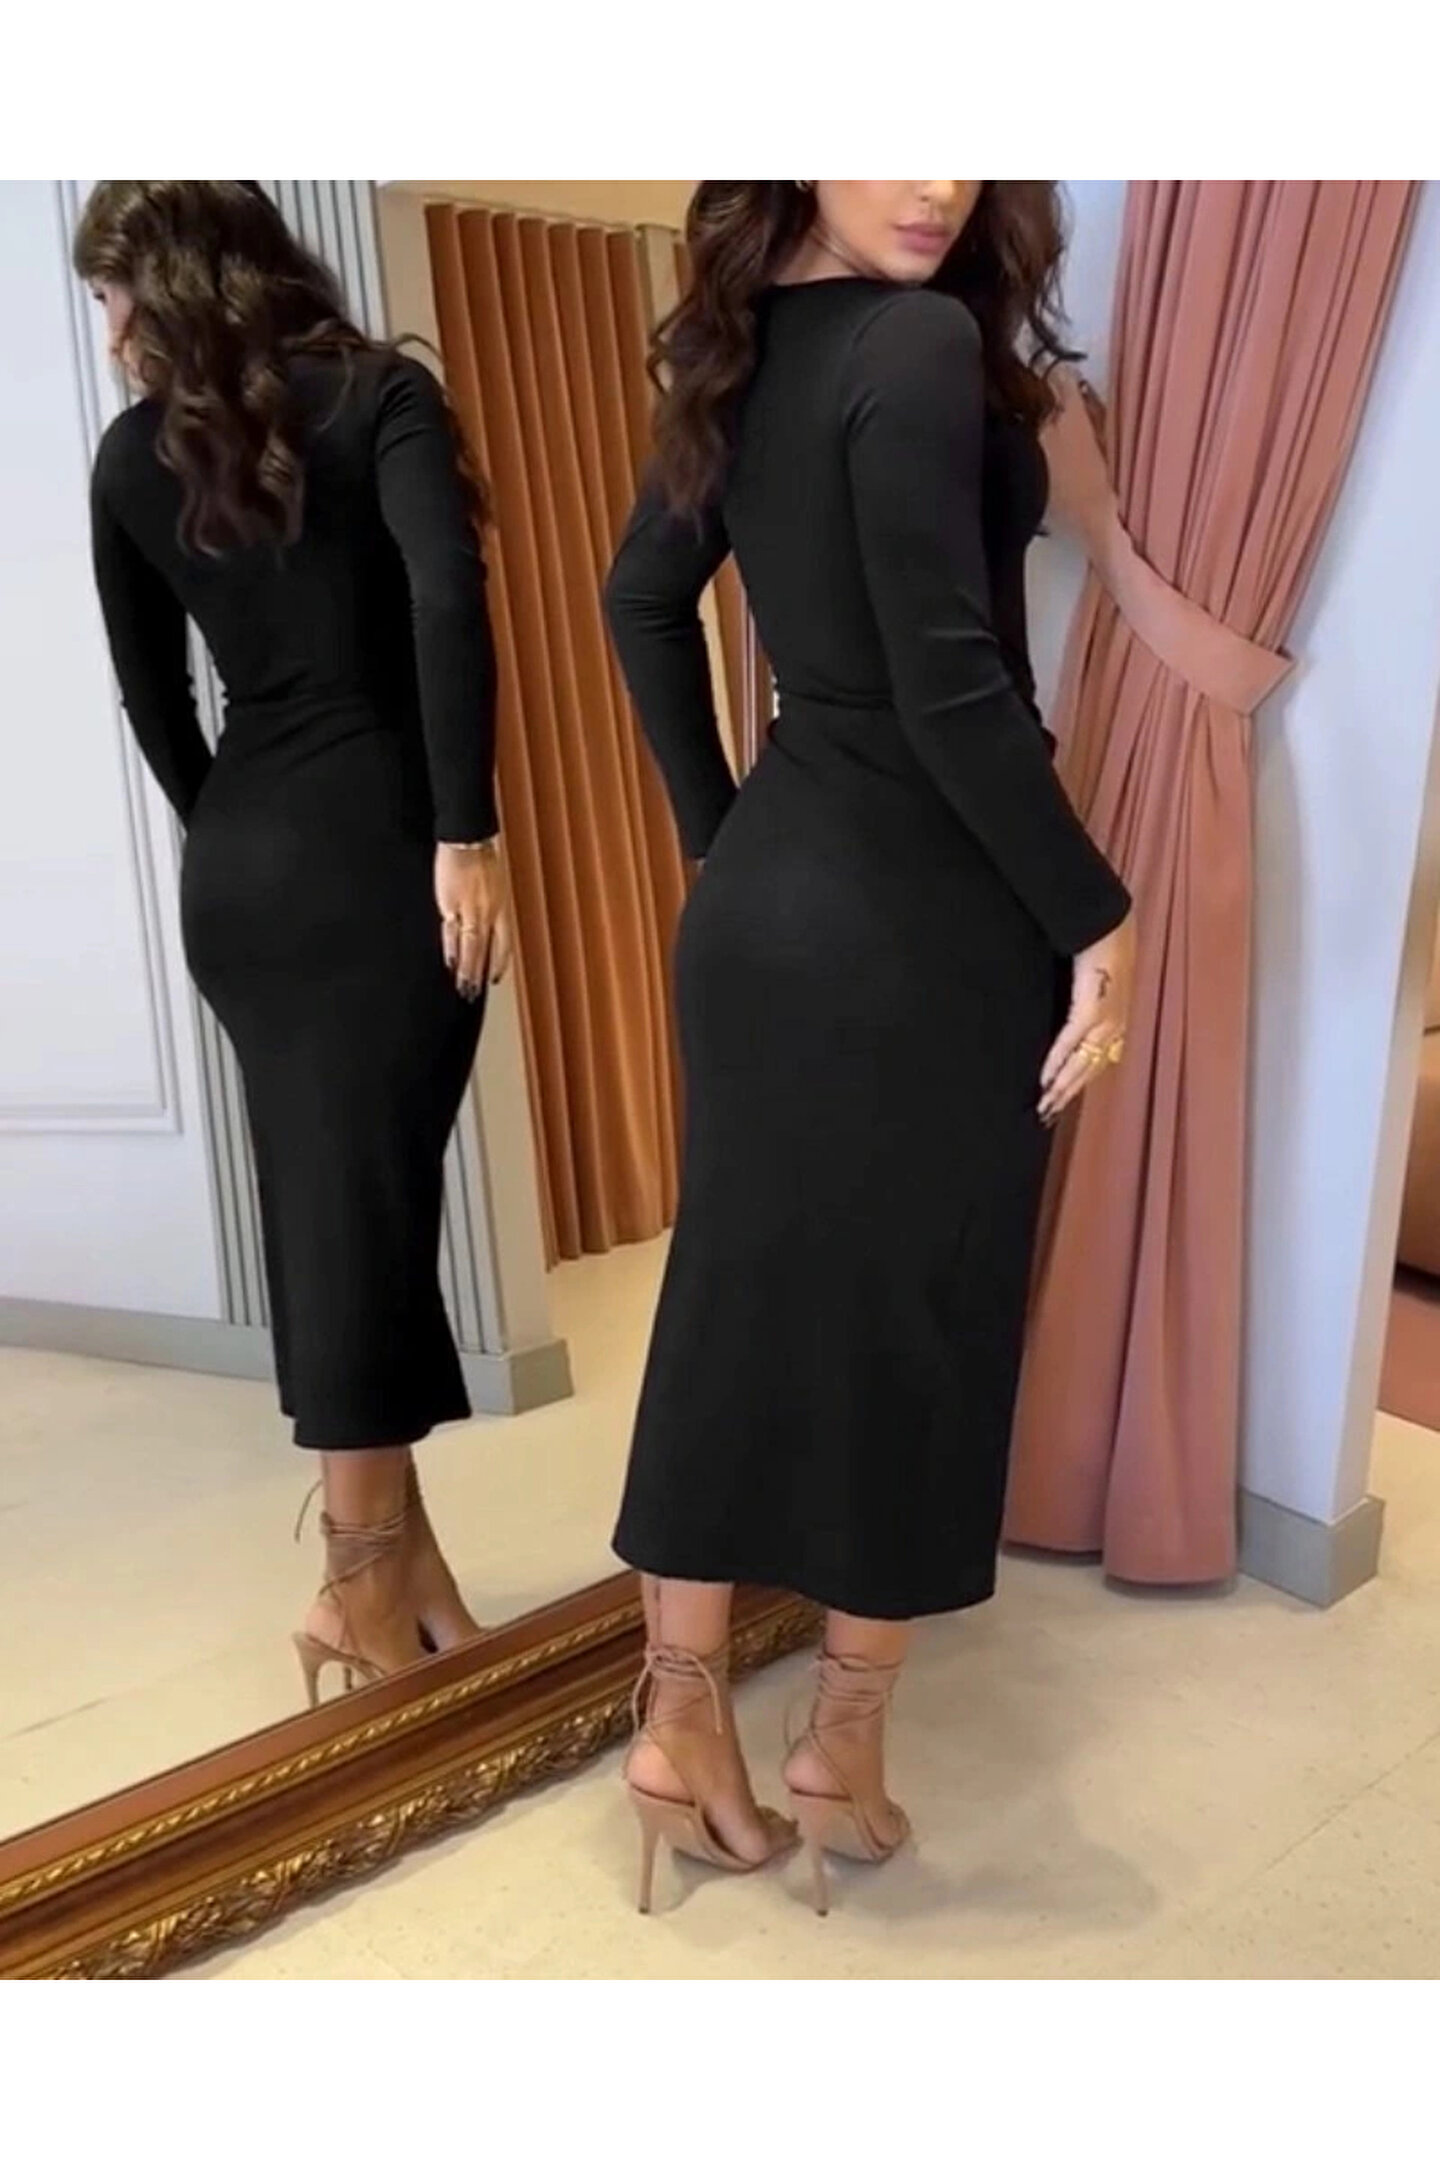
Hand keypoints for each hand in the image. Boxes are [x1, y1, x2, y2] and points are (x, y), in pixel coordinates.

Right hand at [434, 840, 512, 999]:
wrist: (466, 841)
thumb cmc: (480, 858)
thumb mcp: (493, 886)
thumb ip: (490, 906)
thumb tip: (484, 923)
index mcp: (501, 908)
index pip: (503, 944)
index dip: (498, 963)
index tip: (494, 978)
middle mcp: (489, 913)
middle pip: (485, 950)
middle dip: (479, 973)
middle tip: (474, 992)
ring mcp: (471, 911)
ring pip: (470, 947)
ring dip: (467, 969)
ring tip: (463, 986)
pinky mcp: (452, 906)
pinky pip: (452, 934)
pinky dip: (451, 950)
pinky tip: (450, 963)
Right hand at [1039, 912, 1135, 1124]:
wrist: (1108, 923)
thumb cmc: (1097, 948)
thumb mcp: (1092, 982)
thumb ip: (1080, 1003)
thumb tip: (1062, 1020)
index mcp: (1118, 1021)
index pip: (1097, 1063)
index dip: (1077, 1084)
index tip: (1058, 1100)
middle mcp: (1116, 1026)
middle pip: (1089, 1071)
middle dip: (1066, 1094)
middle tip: (1044, 1113)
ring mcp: (1107, 1019)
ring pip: (1082, 1064)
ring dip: (1061, 1086)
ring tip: (1043, 1103)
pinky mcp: (1093, 1009)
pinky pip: (1072, 1043)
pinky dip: (1057, 1061)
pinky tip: (1045, 1077)